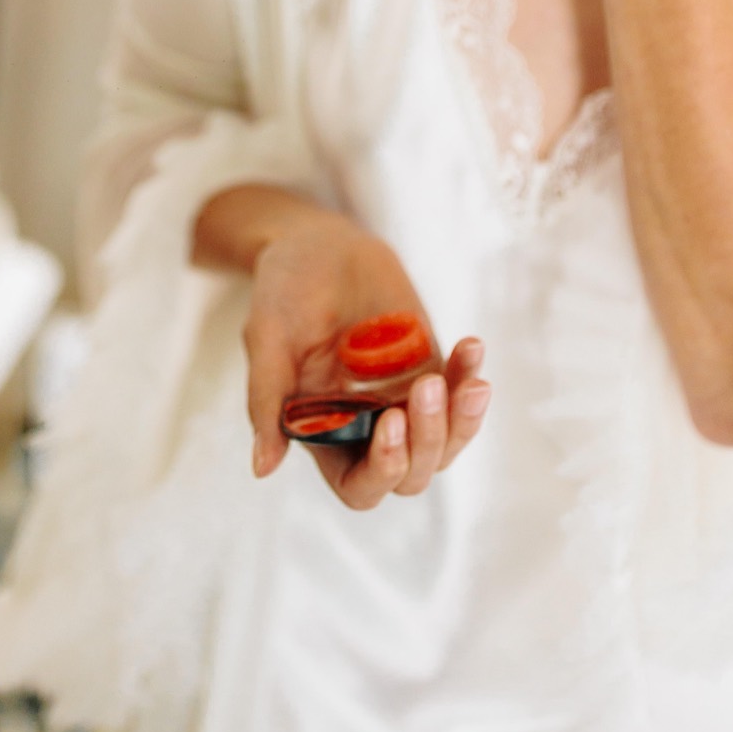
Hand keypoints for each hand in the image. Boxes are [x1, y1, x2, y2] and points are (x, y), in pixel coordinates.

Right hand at [245, 208, 487, 508]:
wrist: (318, 245)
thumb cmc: (283, 290)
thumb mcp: (266, 339)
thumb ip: (267, 401)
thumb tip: (262, 467)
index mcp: (323, 435)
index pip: (360, 487)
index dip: (381, 469)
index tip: (390, 421)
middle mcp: (366, 428)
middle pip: (412, 475)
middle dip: (427, 441)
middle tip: (425, 385)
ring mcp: (403, 400)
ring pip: (446, 443)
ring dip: (462, 420)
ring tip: (470, 380)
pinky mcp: (431, 368)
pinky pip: (461, 392)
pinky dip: (471, 376)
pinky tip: (470, 345)